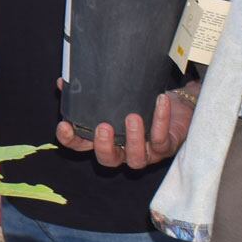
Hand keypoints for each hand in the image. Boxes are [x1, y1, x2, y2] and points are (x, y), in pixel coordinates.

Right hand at [56, 84, 193, 169]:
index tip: (65, 126)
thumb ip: (89, 92)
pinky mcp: (166, 147)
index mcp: (106, 138)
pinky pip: (162, 139)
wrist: (178, 105)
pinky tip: (160, 101)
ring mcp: (145, 152)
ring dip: (133, 139)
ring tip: (132, 117)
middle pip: (108, 160)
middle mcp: (123, 150)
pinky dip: (161, 120)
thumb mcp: (116, 96)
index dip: (70, 140)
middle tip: (103, 127)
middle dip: (103, 146)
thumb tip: (63, 81)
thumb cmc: (141, 102)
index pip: (81, 145)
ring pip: (136, 158)